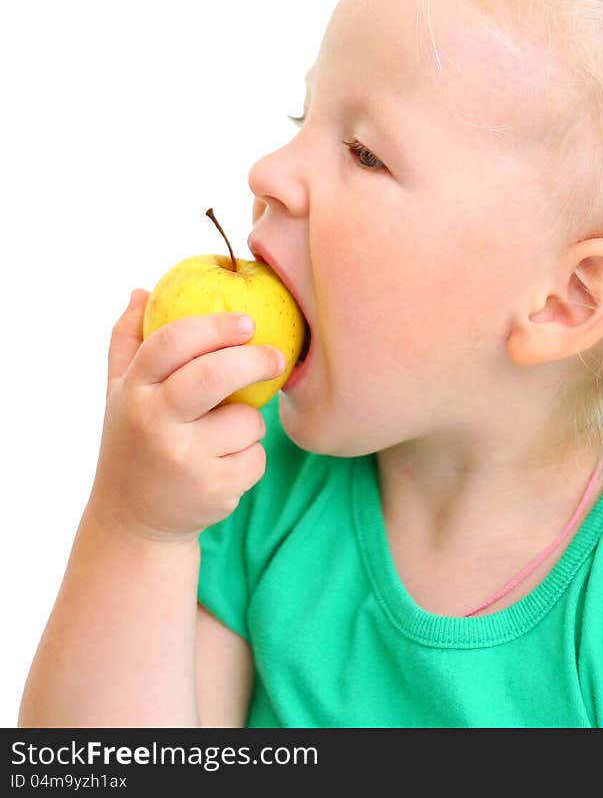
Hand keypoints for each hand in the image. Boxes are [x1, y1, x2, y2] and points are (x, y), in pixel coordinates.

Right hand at [87, 290, 281, 543]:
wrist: (133, 521)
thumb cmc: (135, 440)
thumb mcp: (119, 392)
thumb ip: (128, 340)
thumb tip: (141, 289)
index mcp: (134, 391)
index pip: (172, 343)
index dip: (214, 326)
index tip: (247, 321)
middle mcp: (154, 423)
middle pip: (214, 375)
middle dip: (254, 359)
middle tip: (276, 356)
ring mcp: (183, 459)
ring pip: (247, 420)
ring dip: (250, 423)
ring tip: (224, 435)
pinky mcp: (212, 490)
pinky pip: (257, 456)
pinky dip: (251, 457)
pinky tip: (225, 465)